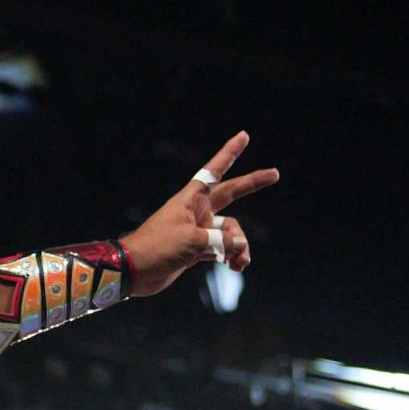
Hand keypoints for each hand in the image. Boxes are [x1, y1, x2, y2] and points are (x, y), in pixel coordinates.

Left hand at [119, 131, 277, 296]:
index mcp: (191, 200)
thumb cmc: (156, 248)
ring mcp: (198, 231)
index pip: (214, 171)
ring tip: (240, 262)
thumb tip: (240, 246)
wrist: (133, 272)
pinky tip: (236, 266)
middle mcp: (197, 212)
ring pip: (230, 232)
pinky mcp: (196, 250)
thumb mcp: (191, 241)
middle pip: (231, 193)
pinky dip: (231, 257)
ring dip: (239, 246)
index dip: (229, 154)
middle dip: (252, 184)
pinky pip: (223, 249)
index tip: (243, 136)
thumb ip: (220, 240)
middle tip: (275, 174)